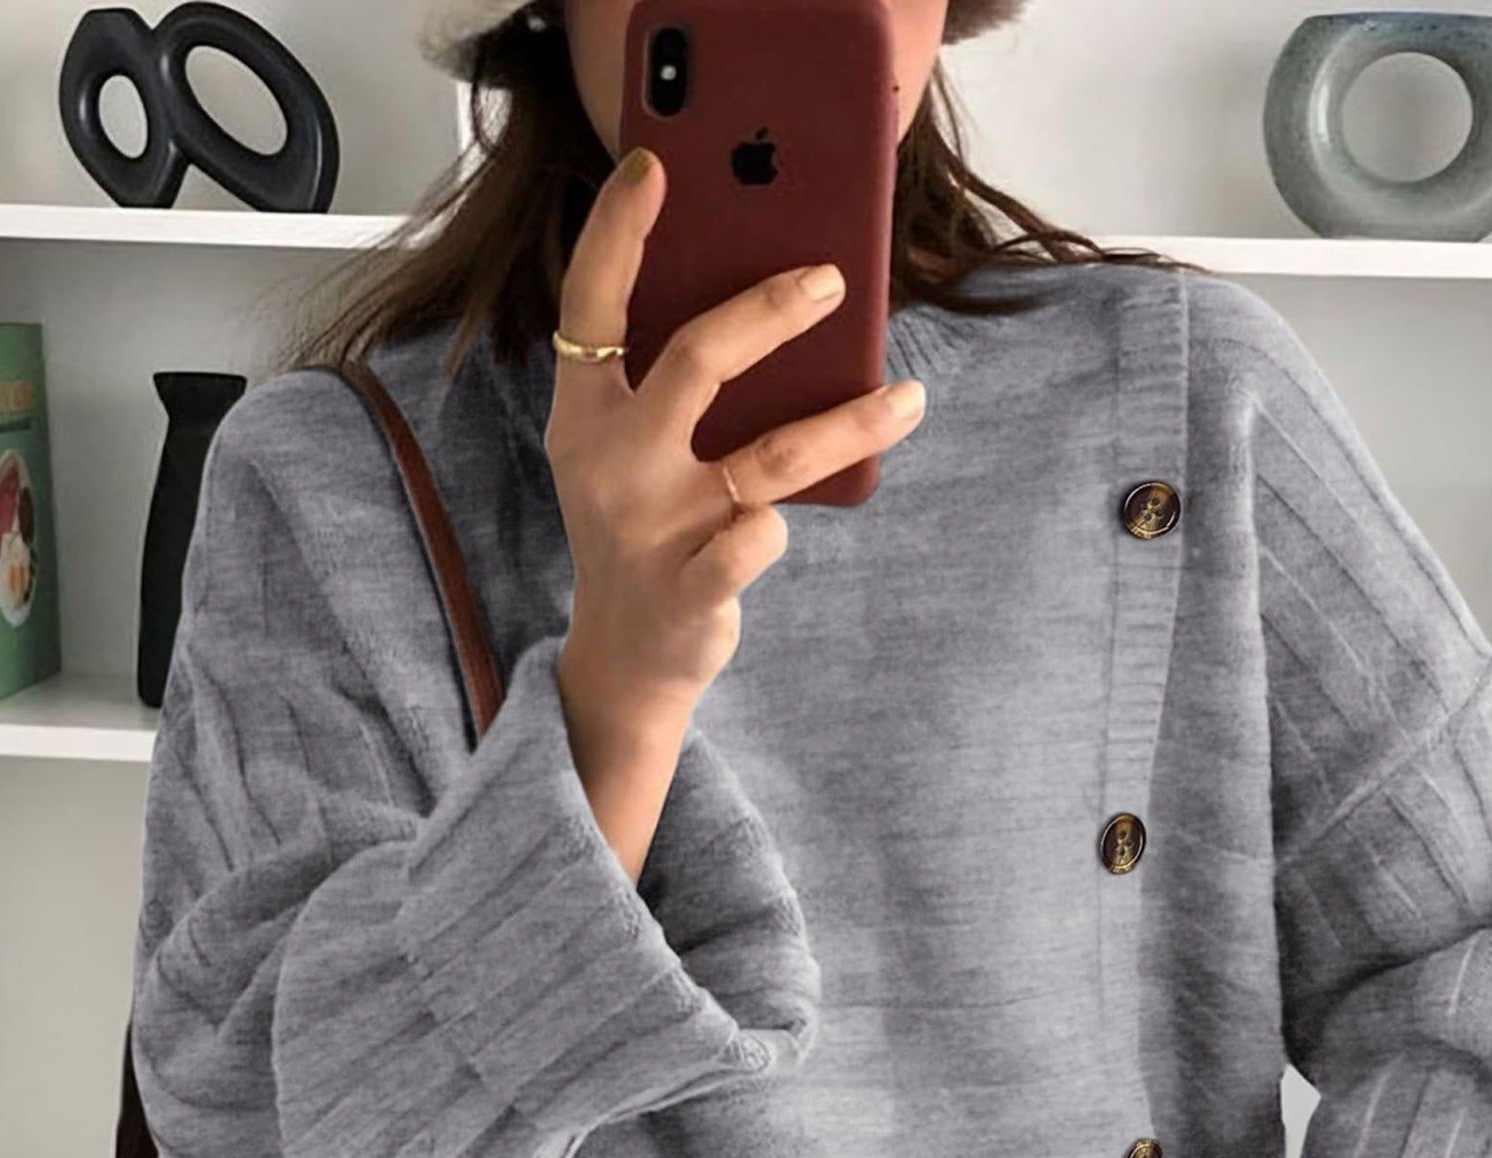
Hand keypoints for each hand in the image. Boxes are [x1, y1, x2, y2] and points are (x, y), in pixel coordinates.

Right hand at [548, 143, 927, 717]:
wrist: (625, 658)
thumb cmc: (644, 529)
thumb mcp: (627, 451)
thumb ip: (665, 383)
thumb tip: (771, 293)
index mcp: (585, 416)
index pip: (592, 305)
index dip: (616, 232)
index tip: (655, 166)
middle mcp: (613, 464)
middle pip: (696, 360)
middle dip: (770, 310)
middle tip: (834, 279)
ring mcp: (654, 529)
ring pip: (769, 457)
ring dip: (849, 421)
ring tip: (906, 394)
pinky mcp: (693, 587)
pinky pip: (763, 536)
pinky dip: (788, 524)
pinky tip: (819, 510)